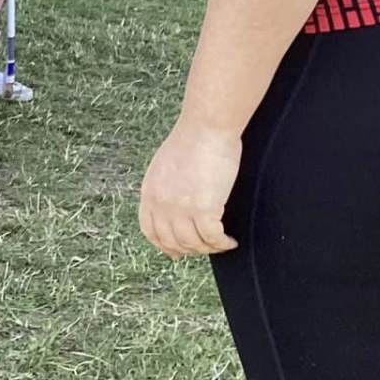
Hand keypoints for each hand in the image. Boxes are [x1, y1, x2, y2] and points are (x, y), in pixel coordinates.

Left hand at [139, 118, 241, 258]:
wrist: (206, 128)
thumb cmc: (192, 141)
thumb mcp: (165, 167)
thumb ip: (164, 188)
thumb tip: (171, 207)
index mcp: (149, 192)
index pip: (150, 230)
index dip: (164, 245)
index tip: (177, 252)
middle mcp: (161, 203)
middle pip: (172, 242)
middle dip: (191, 249)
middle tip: (207, 247)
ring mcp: (180, 208)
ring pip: (194, 244)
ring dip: (209, 248)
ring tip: (221, 243)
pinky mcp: (204, 209)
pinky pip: (213, 239)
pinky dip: (223, 244)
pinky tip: (230, 241)